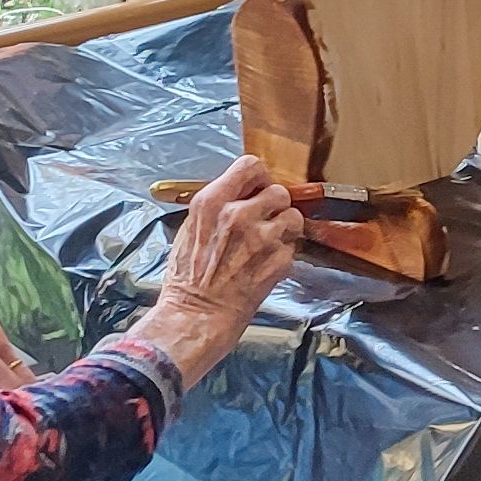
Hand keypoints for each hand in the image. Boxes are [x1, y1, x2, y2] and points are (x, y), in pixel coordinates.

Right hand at [127, 151, 300, 379]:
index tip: (257, 188)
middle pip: (278, 190)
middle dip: (274, 205)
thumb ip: (218, 206)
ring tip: (268, 242)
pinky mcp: (279, 260)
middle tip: (264, 220)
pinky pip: (293, 245)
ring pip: (293, 216)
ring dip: (284, 227)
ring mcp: (262, 238)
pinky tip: (266, 263)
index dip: (258, 177)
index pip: (250, 166)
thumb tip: (241, 192)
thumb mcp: (191, 228)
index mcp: (212, 203)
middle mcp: (239, 215)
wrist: (196, 315)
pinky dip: (284, 253)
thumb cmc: (188, 277)